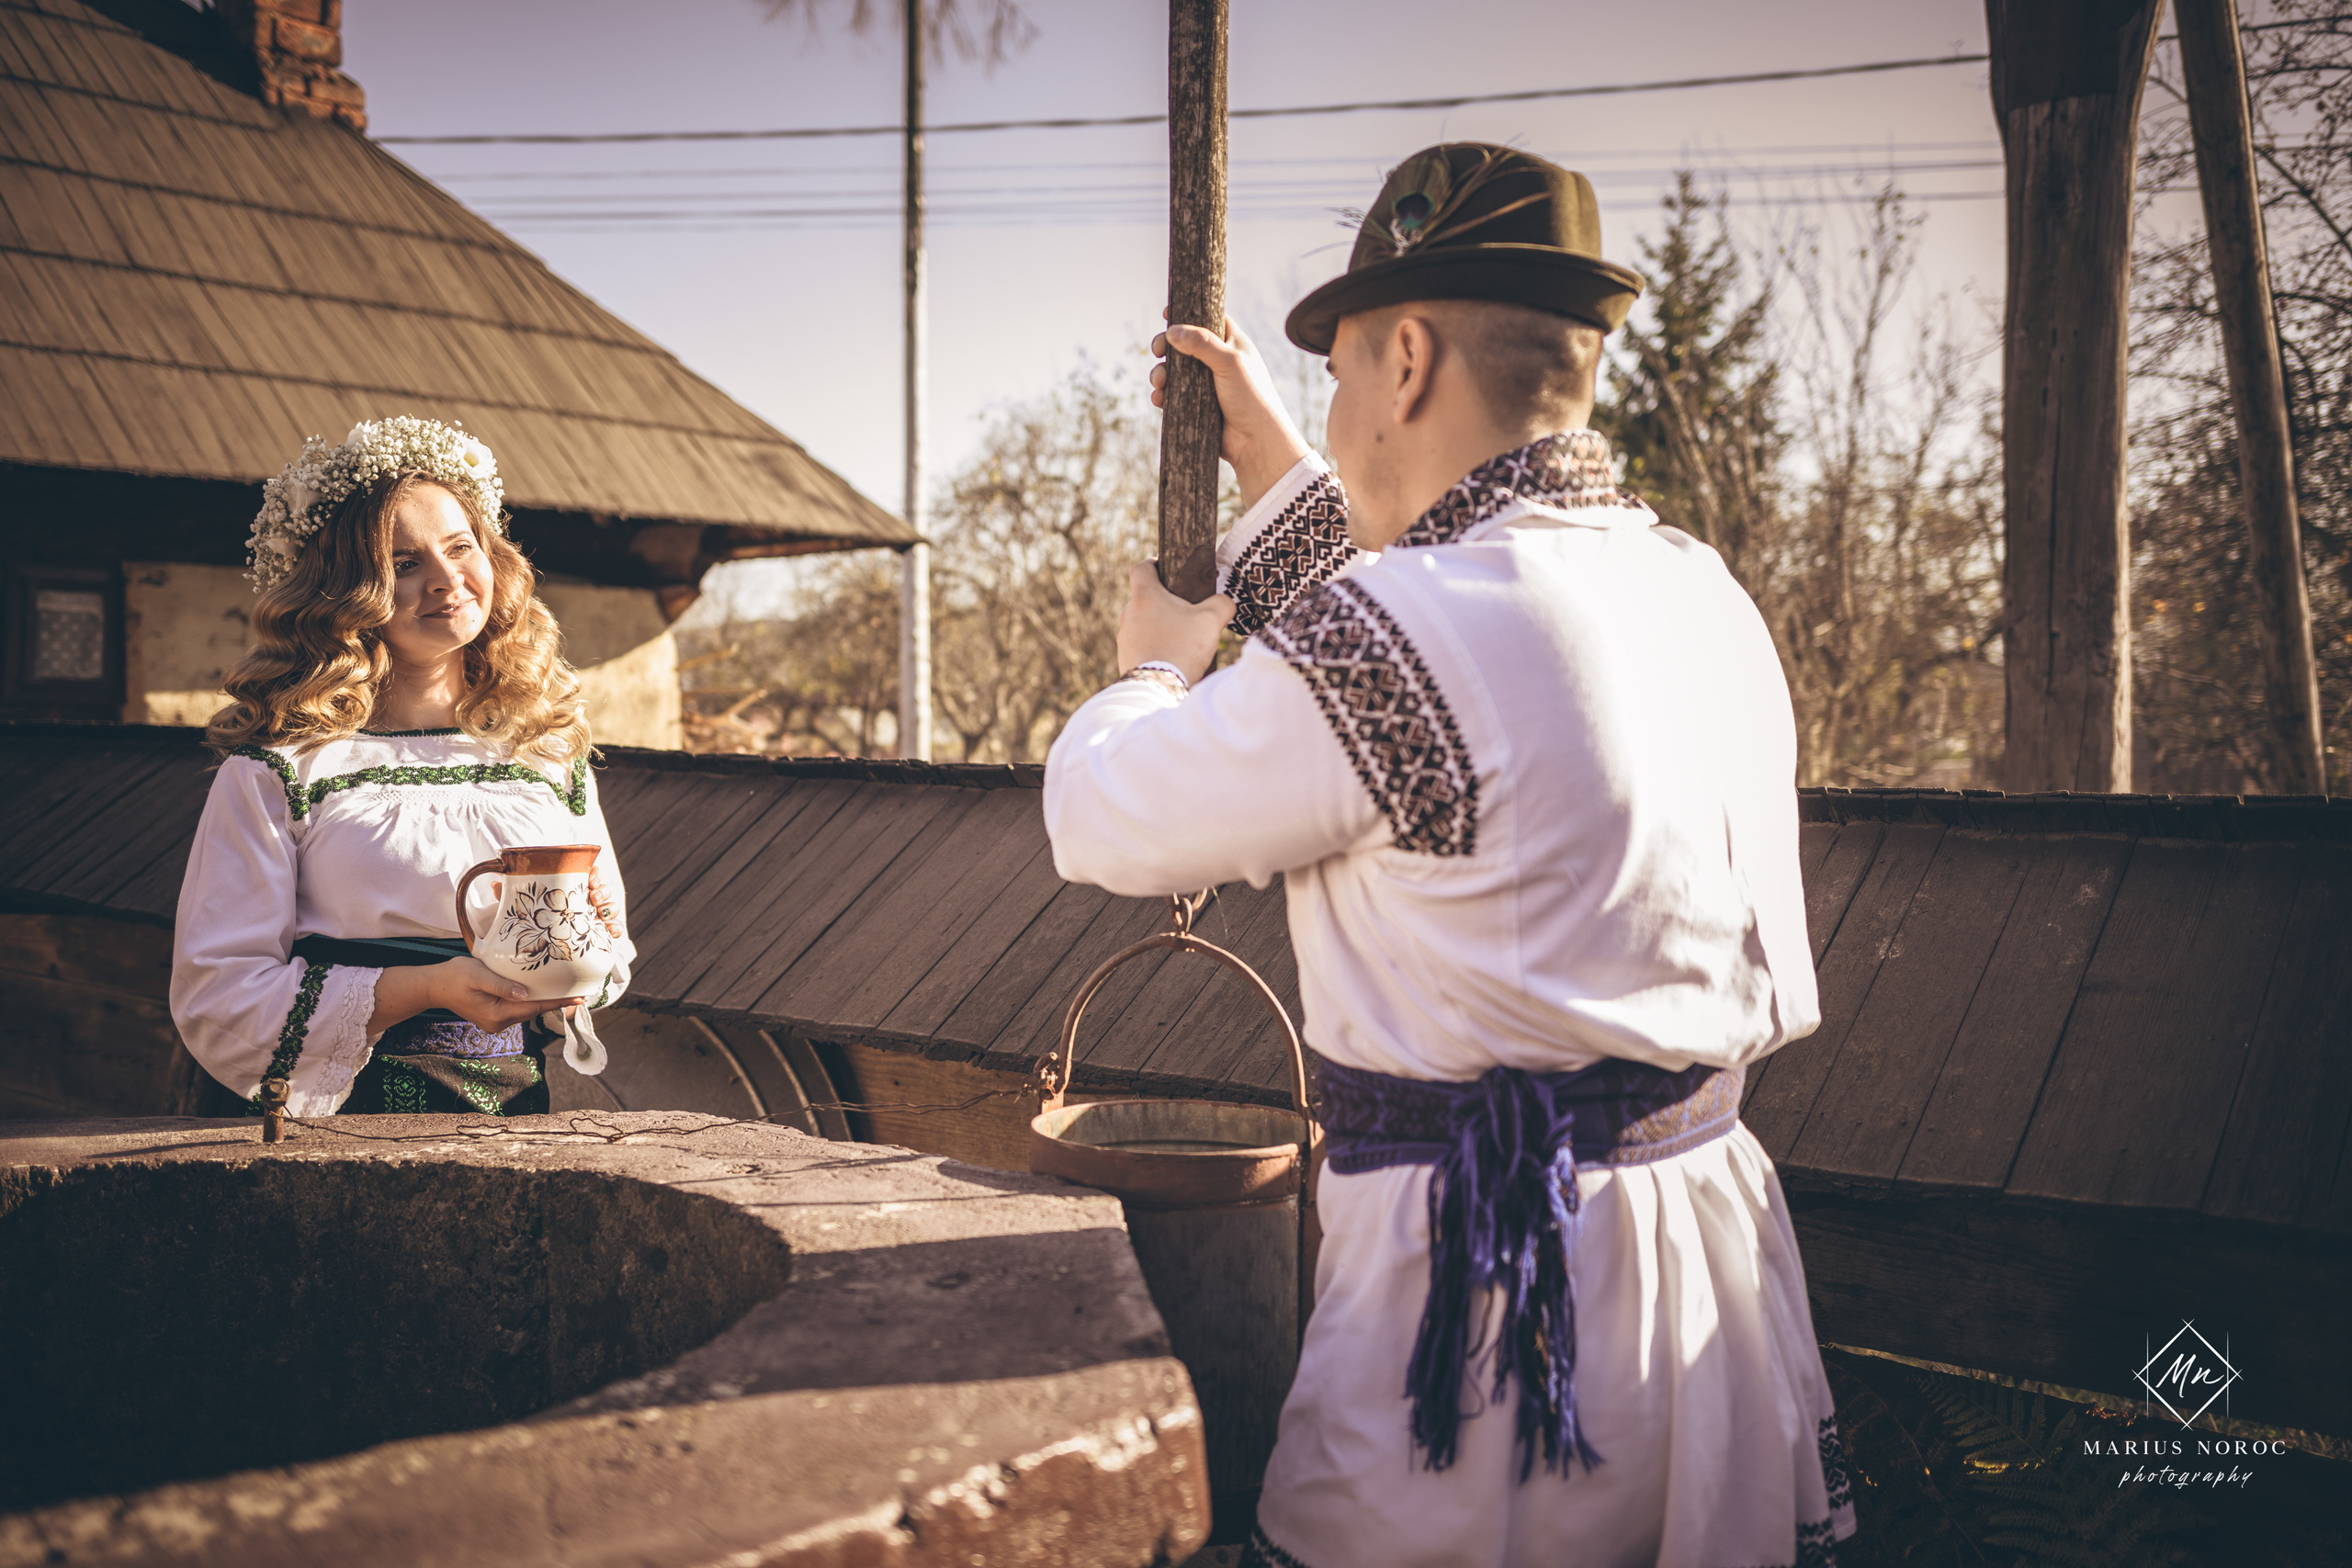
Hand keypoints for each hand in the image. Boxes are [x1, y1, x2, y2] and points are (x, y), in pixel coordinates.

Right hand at [429, 956, 582, 1033]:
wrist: (433, 986)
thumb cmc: (455, 976)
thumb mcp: (478, 975)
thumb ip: (501, 985)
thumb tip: (524, 994)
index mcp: (497, 1014)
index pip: (535, 1006)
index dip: (559, 1001)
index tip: (580, 997)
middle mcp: (499, 1023)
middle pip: (534, 1011)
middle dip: (556, 1002)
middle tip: (580, 992)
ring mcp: (496, 1023)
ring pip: (527, 1011)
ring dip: (544, 1002)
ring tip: (566, 992)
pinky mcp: (494, 1017)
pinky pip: (518, 1010)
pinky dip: (531, 1001)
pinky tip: (541, 992)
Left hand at [1117, 562, 1233, 684]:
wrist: (1159, 689)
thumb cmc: (1183, 648)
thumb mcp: (1211, 620)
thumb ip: (1221, 604)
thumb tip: (1225, 602)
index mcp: (1145, 596)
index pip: (1141, 568)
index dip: (1154, 564)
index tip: (1168, 571)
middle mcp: (1129, 613)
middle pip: (1145, 599)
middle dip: (1165, 603)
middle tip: (1187, 614)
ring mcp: (1124, 637)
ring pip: (1142, 623)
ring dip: (1159, 627)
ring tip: (1181, 641)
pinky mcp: (1123, 658)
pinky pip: (1140, 646)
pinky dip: (1154, 648)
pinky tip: (1171, 659)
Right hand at [1151, 313, 1313, 510]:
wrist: (1256, 441)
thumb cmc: (1251, 397)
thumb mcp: (1229, 362)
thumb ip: (1202, 343)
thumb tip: (1172, 331)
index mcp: (1232, 344)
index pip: (1209, 319)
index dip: (1189, 314)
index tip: (1168, 313)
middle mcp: (1218, 362)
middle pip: (1185, 345)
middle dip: (1167, 346)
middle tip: (1157, 349)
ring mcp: (1206, 385)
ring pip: (1175, 371)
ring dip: (1161, 373)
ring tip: (1158, 382)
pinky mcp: (1196, 406)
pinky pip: (1174, 396)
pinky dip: (1163, 395)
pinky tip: (1159, 399)